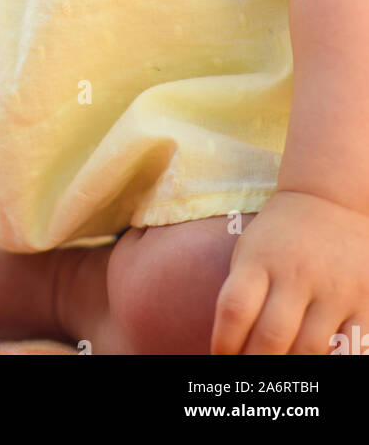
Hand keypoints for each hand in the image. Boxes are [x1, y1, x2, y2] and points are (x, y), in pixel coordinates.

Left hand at [211, 189, 368, 354]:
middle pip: (272, 337)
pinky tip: (317, 360)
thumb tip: (230, 349)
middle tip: (249, 373)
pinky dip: (332, 362)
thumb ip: (242, 293)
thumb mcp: (250, 250)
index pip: (234, 309)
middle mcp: (297, 272)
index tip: (220, 358)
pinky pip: (351, 348)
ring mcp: (334, 287)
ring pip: (310, 350)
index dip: (224, 343)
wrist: (332, 200)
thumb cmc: (280, 235)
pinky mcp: (365, 300)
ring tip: (280, 369)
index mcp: (260, 257)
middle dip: (256, 365)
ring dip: (291, 369)